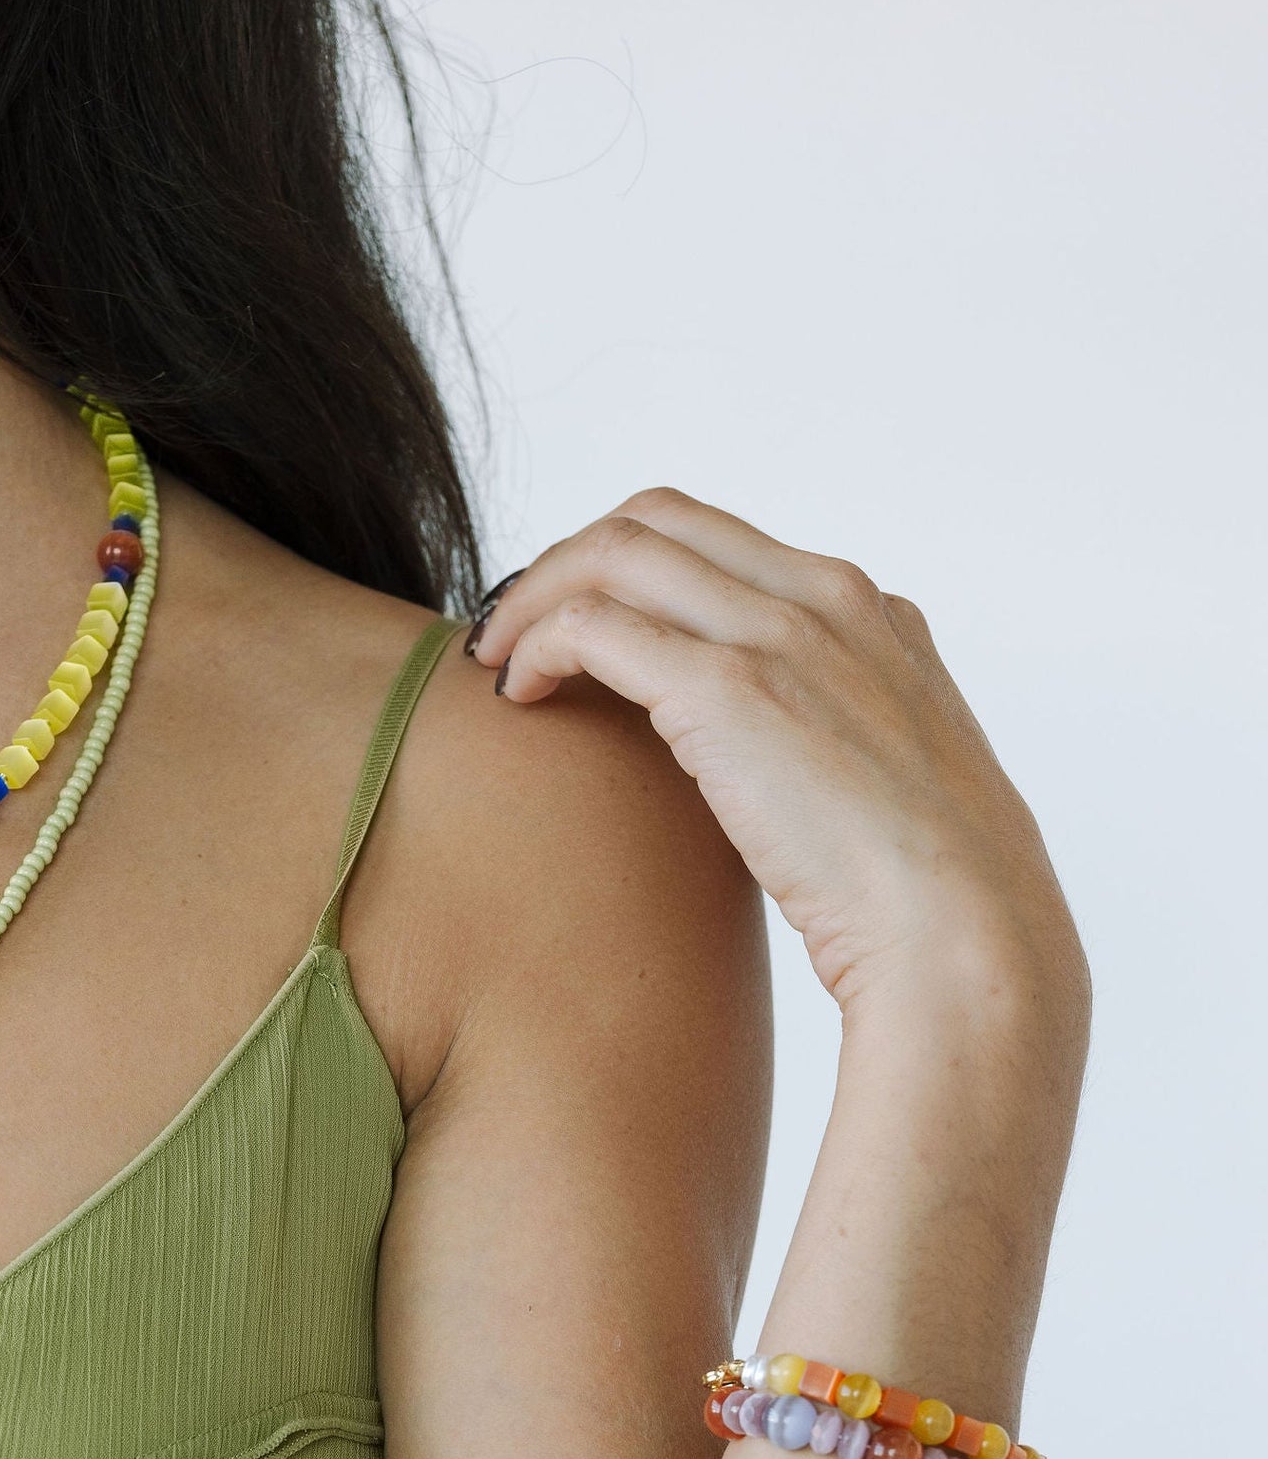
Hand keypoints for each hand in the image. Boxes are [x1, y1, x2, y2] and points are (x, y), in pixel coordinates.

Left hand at [467, 488, 1081, 1010]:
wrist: (963, 939)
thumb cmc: (919, 896)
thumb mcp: (878, 782)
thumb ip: (823, 737)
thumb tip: (754, 762)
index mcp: (868, 615)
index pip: (717, 542)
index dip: (627, 572)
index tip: (576, 628)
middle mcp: (826, 599)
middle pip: (656, 520)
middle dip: (569, 564)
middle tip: (515, 632)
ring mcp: (781, 634)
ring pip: (615, 552)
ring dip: (536, 596)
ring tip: (495, 659)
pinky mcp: (730, 688)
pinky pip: (594, 624)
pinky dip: (535, 645)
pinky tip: (514, 696)